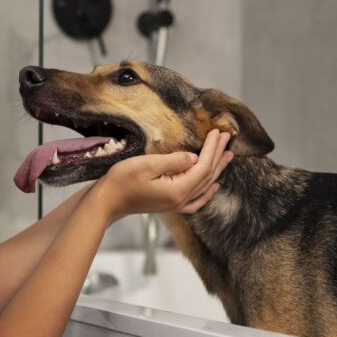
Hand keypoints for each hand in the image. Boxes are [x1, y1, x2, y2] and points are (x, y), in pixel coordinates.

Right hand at [90, 130, 233, 220]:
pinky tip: (215, 186)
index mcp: (177, 190)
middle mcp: (181, 200)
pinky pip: (197, 200)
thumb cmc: (122, 181)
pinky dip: (208, 191)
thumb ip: (174, 161)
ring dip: (218, 169)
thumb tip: (194, 158)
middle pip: (207, 175)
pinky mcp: (171, 205)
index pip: (203, 166)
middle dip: (218, 154)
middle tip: (227, 137)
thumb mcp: (147, 165)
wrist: (107, 201)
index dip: (212, 148)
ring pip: (205, 186)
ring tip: (228, 155)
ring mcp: (177, 204)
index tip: (218, 132)